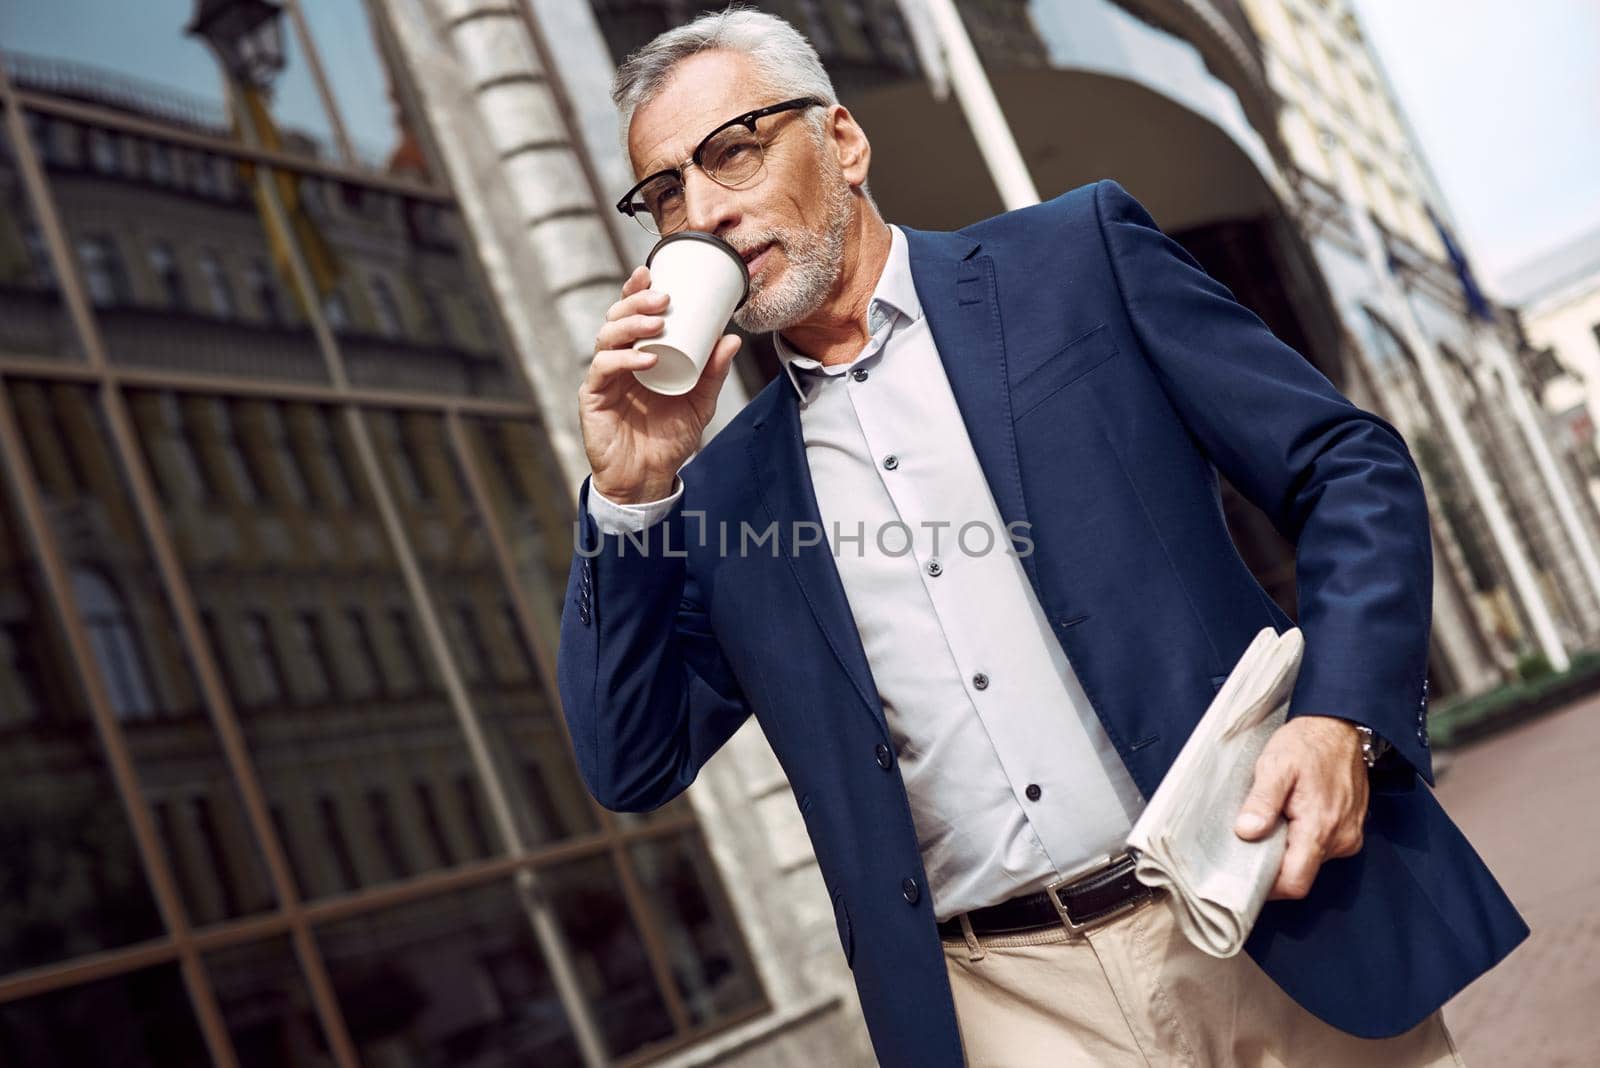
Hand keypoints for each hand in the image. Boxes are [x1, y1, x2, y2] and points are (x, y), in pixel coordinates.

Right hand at [580, 264, 743, 502]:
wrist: (648, 478)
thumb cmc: (668, 438)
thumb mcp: (699, 402)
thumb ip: (712, 372)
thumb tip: (731, 338)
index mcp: (638, 354)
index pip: (631, 313)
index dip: (636, 290)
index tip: (652, 271)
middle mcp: (617, 360)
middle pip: (616, 317)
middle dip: (637, 301)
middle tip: (663, 297)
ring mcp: (603, 377)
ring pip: (607, 337)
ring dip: (631, 325)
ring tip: (658, 323)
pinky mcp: (593, 397)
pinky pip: (603, 369)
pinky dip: (624, 360)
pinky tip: (646, 358)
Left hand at [1232, 715, 1368, 900]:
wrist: (1340, 727)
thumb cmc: (1309, 744)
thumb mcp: (1276, 765)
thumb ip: (1262, 801)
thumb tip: (1247, 831)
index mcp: (1320, 827)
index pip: (1295, 882)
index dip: (1269, 887)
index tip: (1246, 877)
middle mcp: (1340, 839)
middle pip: (1301, 874)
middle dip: (1274, 867)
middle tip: (1251, 845)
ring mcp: (1348, 836)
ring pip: (1310, 862)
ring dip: (1288, 851)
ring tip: (1272, 822)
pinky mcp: (1350, 830)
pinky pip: (1321, 848)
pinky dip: (1302, 840)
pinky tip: (1290, 818)